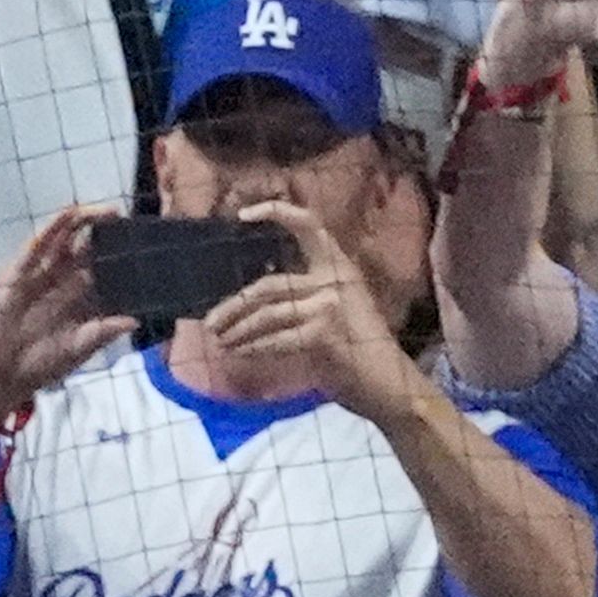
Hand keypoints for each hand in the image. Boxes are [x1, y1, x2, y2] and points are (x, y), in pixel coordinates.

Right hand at [0, 203, 135, 426]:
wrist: (2, 376)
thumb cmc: (41, 365)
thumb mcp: (77, 349)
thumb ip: (102, 332)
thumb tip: (135, 321)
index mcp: (80, 298)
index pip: (106, 268)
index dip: (122, 254)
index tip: (144, 243)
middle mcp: (63, 280)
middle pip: (88, 247)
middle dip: (106, 231)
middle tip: (125, 219)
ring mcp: (41, 274)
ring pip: (65, 239)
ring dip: (84, 221)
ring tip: (106, 212)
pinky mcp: (18, 273)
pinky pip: (36, 246)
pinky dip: (51, 228)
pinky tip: (67, 214)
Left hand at [196, 199, 412, 416]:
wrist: (387, 384)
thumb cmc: (357, 350)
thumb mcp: (334, 310)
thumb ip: (303, 296)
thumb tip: (249, 300)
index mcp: (338, 268)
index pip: (308, 225)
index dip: (276, 212)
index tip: (243, 215)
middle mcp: (334, 280)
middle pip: (268, 285)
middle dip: (234, 306)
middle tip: (211, 324)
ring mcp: (329, 305)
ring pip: (266, 314)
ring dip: (237, 331)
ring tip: (221, 343)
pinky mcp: (323, 332)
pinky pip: (275, 339)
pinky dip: (253, 348)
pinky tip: (240, 354)